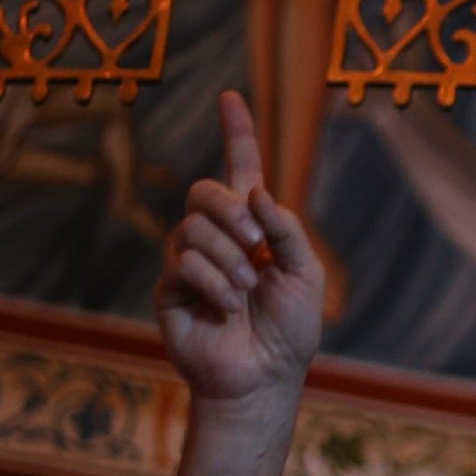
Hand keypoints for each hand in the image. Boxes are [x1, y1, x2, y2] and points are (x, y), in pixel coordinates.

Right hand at [155, 90, 322, 405]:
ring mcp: (189, 261)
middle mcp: (217, 237)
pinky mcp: (169, 289)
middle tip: (256, 246)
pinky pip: (183, 262)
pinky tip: (226, 308)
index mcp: (254, 227)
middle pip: (204, 190)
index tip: (230, 97)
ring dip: (229, 258)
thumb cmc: (291, 330)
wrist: (264, 378)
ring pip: (193, 227)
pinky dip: (213, 283)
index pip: (241, 169)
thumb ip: (287, 230)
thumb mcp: (306, 274)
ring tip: (245, 291)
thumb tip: (256, 194)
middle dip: (231, 211)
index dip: (236, 132)